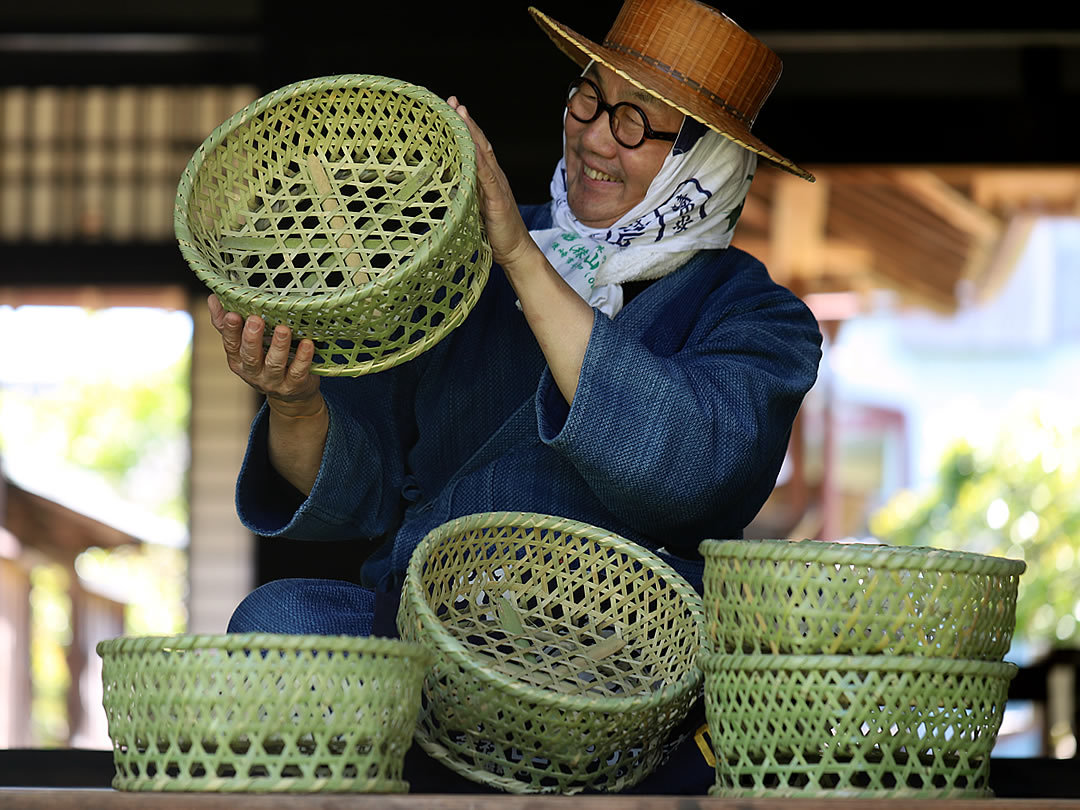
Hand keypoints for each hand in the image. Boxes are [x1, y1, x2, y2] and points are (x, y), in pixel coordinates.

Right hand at [207, 294, 322, 416]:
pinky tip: (307, 344)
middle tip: (256, 320)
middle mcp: (253, 373)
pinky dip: (303, 358)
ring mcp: (274, 381)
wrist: (290, 396)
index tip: (233, 314)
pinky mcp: (294, 386)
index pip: (231, 345)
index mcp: (238, 361)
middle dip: (252, 338)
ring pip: (274, 364)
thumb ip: (228, 325)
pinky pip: (298, 372)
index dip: (231, 330)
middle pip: (250, 356)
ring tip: (283, 329)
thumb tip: (213, 298)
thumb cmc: (265, 362)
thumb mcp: (245, 347)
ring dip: (278, 346)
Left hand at [447, 96, 539, 268]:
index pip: (477, 147)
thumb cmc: (496, 232)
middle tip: (453, 101)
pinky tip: (471, 146)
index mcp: (489, 178)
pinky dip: (478, 159)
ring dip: (471, 132)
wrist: (516, 250)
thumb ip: (466, 193)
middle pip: (480, 143)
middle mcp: (495, 177)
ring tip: (460, 113)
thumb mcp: (475, 208)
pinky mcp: (497, 198)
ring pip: (483, 153)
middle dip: (467, 121)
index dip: (465, 128)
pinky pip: (487, 175)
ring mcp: (497, 186)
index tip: (452, 109)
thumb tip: (448, 184)